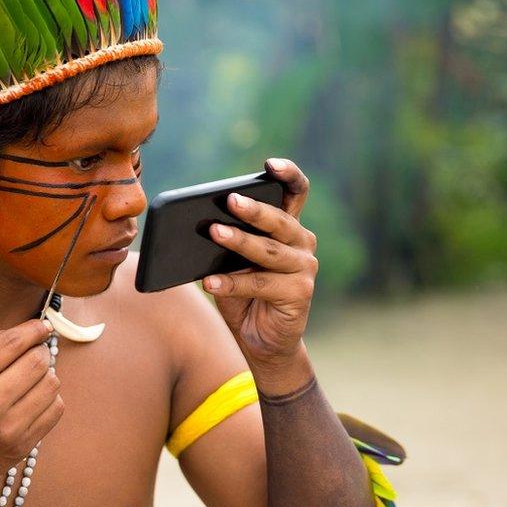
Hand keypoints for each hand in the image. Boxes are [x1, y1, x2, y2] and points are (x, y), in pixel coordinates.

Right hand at [0, 319, 63, 503]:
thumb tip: (25, 331)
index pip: (13, 343)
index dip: (33, 329)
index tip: (42, 326)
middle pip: (37, 361)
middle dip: (39, 351)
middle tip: (34, 354)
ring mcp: (6, 429)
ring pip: (51, 384)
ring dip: (46, 375)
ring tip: (32, 378)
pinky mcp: (20, 447)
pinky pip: (55, 410)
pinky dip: (49, 398)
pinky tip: (34, 398)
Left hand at [202, 158, 317, 382]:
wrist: (262, 342)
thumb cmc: (245, 295)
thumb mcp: (233, 264)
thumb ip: (227, 244)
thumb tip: (202, 227)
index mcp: (288, 228)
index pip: (295, 192)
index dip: (287, 175)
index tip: (269, 165)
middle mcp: (302, 243)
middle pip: (280, 220)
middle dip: (255, 210)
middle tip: (230, 200)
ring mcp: (304, 269)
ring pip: (268, 252)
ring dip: (239, 242)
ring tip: (214, 232)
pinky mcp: (299, 294)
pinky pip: (259, 284)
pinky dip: (232, 283)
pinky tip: (209, 282)